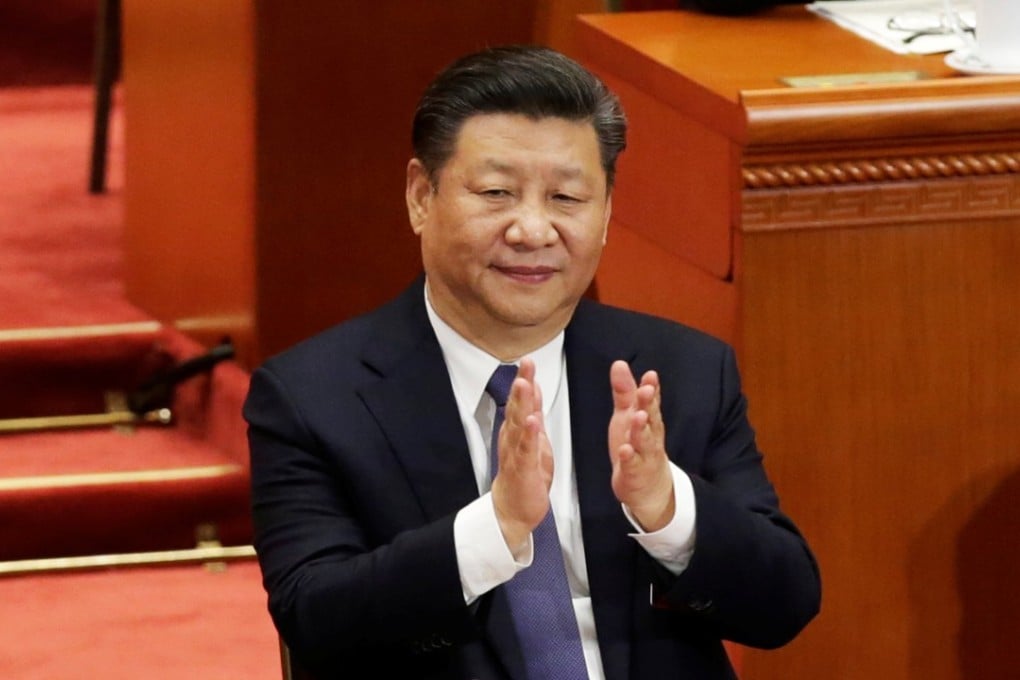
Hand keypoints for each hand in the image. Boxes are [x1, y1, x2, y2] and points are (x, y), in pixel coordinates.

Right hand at [491, 358, 553, 550]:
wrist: (513, 509)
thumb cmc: (524, 474)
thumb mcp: (534, 439)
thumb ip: (533, 414)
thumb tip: (532, 390)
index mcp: (518, 430)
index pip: (522, 400)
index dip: (526, 379)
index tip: (528, 359)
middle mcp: (513, 437)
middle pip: (517, 406)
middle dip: (522, 384)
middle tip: (526, 363)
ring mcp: (516, 452)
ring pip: (518, 423)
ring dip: (521, 403)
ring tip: (524, 384)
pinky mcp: (522, 468)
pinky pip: (525, 449)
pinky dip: (528, 435)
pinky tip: (531, 421)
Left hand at [608, 360, 674, 531]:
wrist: (648, 486)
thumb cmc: (638, 446)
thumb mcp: (628, 415)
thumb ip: (625, 391)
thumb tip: (620, 364)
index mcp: (649, 420)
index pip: (651, 401)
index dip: (651, 388)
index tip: (650, 376)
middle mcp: (650, 435)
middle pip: (651, 418)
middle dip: (648, 404)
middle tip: (646, 390)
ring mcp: (645, 455)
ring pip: (645, 440)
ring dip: (641, 428)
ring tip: (638, 416)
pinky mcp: (635, 472)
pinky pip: (633, 464)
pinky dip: (629, 457)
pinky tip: (625, 449)